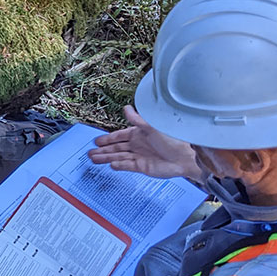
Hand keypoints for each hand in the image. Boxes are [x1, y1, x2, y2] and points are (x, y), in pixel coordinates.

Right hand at [89, 105, 203, 180]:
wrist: (185, 157)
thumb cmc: (174, 140)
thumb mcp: (152, 127)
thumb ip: (138, 120)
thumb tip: (127, 108)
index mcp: (140, 133)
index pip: (119, 136)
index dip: (108, 138)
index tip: (97, 140)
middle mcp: (138, 145)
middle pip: (117, 147)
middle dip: (103, 150)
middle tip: (90, 152)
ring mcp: (140, 156)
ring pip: (119, 157)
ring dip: (107, 158)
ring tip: (95, 159)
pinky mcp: (143, 167)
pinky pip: (127, 166)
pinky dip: (119, 165)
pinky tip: (111, 165)